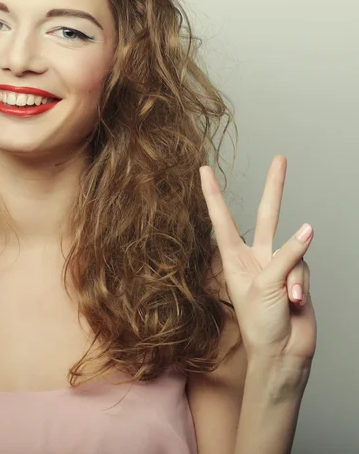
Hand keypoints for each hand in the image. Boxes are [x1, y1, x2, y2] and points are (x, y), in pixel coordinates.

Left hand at [200, 155, 316, 365]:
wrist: (282, 353)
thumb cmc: (260, 324)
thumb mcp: (264, 287)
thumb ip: (286, 256)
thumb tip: (307, 229)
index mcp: (233, 258)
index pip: (222, 219)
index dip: (213, 194)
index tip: (203, 169)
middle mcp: (256, 256)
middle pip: (268, 215)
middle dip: (275, 187)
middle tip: (280, 158)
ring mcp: (278, 265)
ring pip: (294, 248)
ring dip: (293, 275)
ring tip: (288, 298)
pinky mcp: (298, 275)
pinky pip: (305, 267)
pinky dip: (302, 284)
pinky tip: (296, 301)